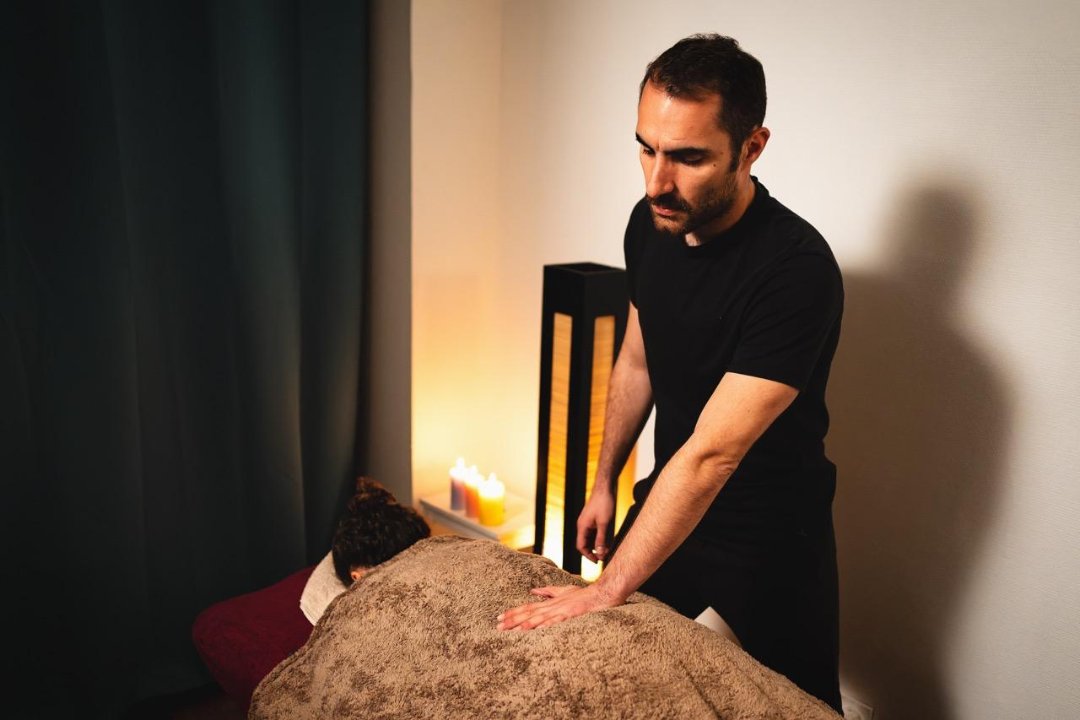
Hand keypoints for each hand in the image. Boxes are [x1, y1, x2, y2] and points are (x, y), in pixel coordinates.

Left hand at [496, 583, 622, 630]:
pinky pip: (556, 621)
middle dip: (512, 620)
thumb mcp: (564, 591)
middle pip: (529, 613)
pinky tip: (536, 630)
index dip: (513, 612)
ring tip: (511, 629)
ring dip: (524, 623)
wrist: (602, 593)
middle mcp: (552, 605)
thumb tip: (533, 591)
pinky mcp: (571, 614)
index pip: (527, 607)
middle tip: (498, 626)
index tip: (499, 617)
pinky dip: (545, 625)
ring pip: (539, 617)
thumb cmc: (584, 594)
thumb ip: (548, 591)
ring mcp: (561, 610)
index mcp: (550, 602)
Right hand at [576, 488, 615, 562]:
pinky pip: (594, 532)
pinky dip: (600, 538)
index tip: (597, 561)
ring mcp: (588, 522)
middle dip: (593, 551)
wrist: (605, 488)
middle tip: (604, 557)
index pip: (581, 546)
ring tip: (608, 550)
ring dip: (597, 545)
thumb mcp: (604, 523)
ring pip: (590, 538)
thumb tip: (599, 553)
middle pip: (585, 543)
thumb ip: (601, 539)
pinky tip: (608, 540)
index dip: (588, 555)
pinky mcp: (593, 519)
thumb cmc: (604, 503)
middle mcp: (583, 525)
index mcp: (582, 527)